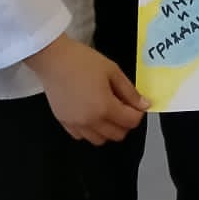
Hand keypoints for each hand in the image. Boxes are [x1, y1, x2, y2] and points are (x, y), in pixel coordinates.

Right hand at [25, 35, 148, 143]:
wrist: (54, 60)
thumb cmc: (83, 61)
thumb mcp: (113, 71)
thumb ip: (130, 91)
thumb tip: (144, 104)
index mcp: (104, 108)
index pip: (130, 122)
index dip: (138, 113)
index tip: (137, 103)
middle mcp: (90, 121)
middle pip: (117, 135)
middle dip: (126, 123)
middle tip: (124, 106)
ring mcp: (75, 124)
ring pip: (100, 140)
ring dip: (109, 129)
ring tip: (107, 111)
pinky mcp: (63, 123)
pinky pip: (82, 136)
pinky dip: (91, 130)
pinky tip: (91, 114)